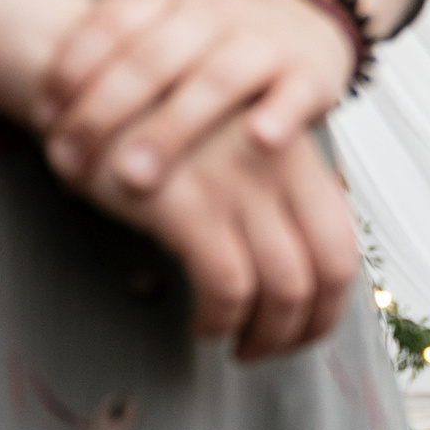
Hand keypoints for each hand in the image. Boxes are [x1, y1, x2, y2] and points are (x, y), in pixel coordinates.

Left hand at [33, 0, 356, 195]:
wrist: (300, 21)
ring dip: (173, 128)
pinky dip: (278, 116)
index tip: (44, 116)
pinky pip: (293, 94)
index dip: (71, 68)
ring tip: (137, 176)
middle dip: (105, 113)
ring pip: (217, 78)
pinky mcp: (306, 74)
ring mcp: (259, 43)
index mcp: (165, 0)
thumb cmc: (211, 45)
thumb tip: (43, 120)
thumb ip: (105, 65)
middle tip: (74, 163)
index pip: (109, 24)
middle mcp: (210, 15)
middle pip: (152, 58)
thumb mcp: (156, 35)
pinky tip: (258, 141)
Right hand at [76, 108, 360, 360]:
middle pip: (327, 271)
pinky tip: (201, 326)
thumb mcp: (220, 141)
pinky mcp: (191, 203)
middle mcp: (278, 166)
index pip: (342, 244)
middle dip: (304, 329)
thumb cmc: (146, 119)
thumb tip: (284, 250)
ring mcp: (237, 185)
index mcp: (295, 152)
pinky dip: (221, 320)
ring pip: (284, 287)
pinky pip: (229, 285)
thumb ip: (260, 184)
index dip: (330, 304)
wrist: (86, 78)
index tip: (302, 331)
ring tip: (236, 347)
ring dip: (264, 335)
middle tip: (270, 351)